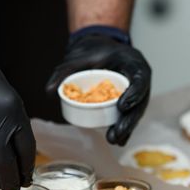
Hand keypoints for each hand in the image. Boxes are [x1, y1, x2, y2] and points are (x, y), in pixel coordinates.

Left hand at [47, 30, 150, 145]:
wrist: (99, 49)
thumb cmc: (93, 51)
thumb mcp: (78, 58)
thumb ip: (64, 72)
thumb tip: (48, 91)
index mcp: (133, 62)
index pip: (139, 78)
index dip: (134, 93)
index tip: (122, 106)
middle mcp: (138, 77)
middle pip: (140, 100)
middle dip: (129, 119)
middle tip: (116, 132)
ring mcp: (137, 90)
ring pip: (136, 111)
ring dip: (126, 127)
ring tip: (114, 139)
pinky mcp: (131, 100)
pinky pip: (129, 115)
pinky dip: (124, 127)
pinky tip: (118, 140)